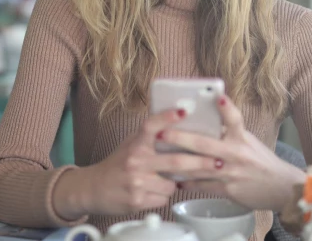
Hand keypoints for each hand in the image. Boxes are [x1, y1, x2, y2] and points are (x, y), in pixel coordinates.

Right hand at [52, 109, 217, 218]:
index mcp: (135, 144)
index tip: (184, 110)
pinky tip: (153, 190)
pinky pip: (163, 198)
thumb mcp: (130, 145)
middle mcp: (135, 161)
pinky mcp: (138, 201)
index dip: (167, 117)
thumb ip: (150, 138)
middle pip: (175, 160)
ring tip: (166, 178)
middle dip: (201, 162)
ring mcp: (137, 182)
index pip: (152, 125)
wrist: (93, 188)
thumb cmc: (117, 164)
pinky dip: (163, 194)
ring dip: (176, 182)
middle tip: (217, 161)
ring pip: (172, 183)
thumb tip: (179, 124)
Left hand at [165, 95, 305, 211]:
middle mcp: (237, 154)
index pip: (235, 119)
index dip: (227, 108)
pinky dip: (188, 183)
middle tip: (161, 133)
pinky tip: (175, 180)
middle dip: (181, 138)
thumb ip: (228, 132)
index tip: (218, 97)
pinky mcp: (228, 190)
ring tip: (159, 157)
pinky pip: (203, 185)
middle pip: (205, 144)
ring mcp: (231, 173)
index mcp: (242, 138)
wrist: (281, 188)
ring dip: (178, 162)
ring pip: (199, 167)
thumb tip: (204, 120)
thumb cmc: (260, 160)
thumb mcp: (248, 141)